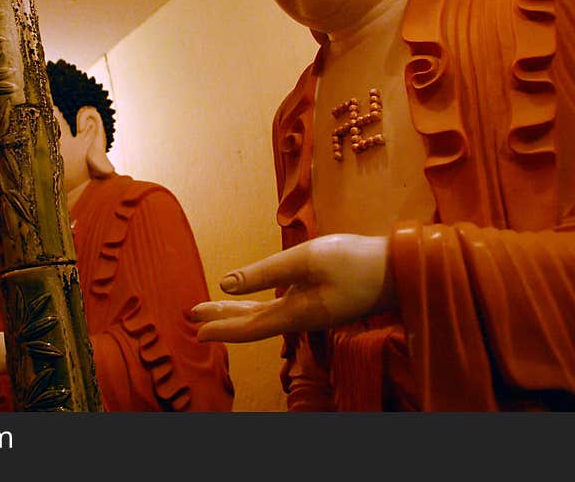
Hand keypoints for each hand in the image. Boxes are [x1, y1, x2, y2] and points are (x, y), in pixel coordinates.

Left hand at [190, 234, 395, 341]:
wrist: (397, 268)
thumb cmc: (354, 261)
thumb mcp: (305, 260)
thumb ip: (264, 272)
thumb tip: (225, 283)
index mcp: (296, 313)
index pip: (250, 327)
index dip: (222, 329)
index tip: (197, 330)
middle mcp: (299, 316)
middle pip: (252, 322)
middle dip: (222, 318)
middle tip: (192, 316)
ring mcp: (308, 308)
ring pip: (264, 313)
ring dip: (235, 310)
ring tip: (210, 308)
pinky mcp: (316, 298)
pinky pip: (277, 305)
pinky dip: (255, 303)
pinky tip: (249, 299)